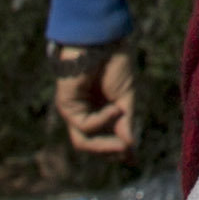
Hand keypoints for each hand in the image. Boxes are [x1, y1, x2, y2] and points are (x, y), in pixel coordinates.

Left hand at [52, 41, 137, 161]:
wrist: (103, 40)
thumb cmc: (114, 63)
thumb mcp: (125, 98)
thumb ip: (124, 123)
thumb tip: (130, 148)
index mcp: (97, 109)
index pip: (101, 138)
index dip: (115, 151)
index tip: (133, 159)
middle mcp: (83, 112)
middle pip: (89, 144)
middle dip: (109, 151)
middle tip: (127, 151)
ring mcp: (73, 110)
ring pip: (82, 142)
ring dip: (104, 144)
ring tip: (123, 142)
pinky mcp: (66, 105)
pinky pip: (83, 125)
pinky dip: (102, 121)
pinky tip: (115, 110)